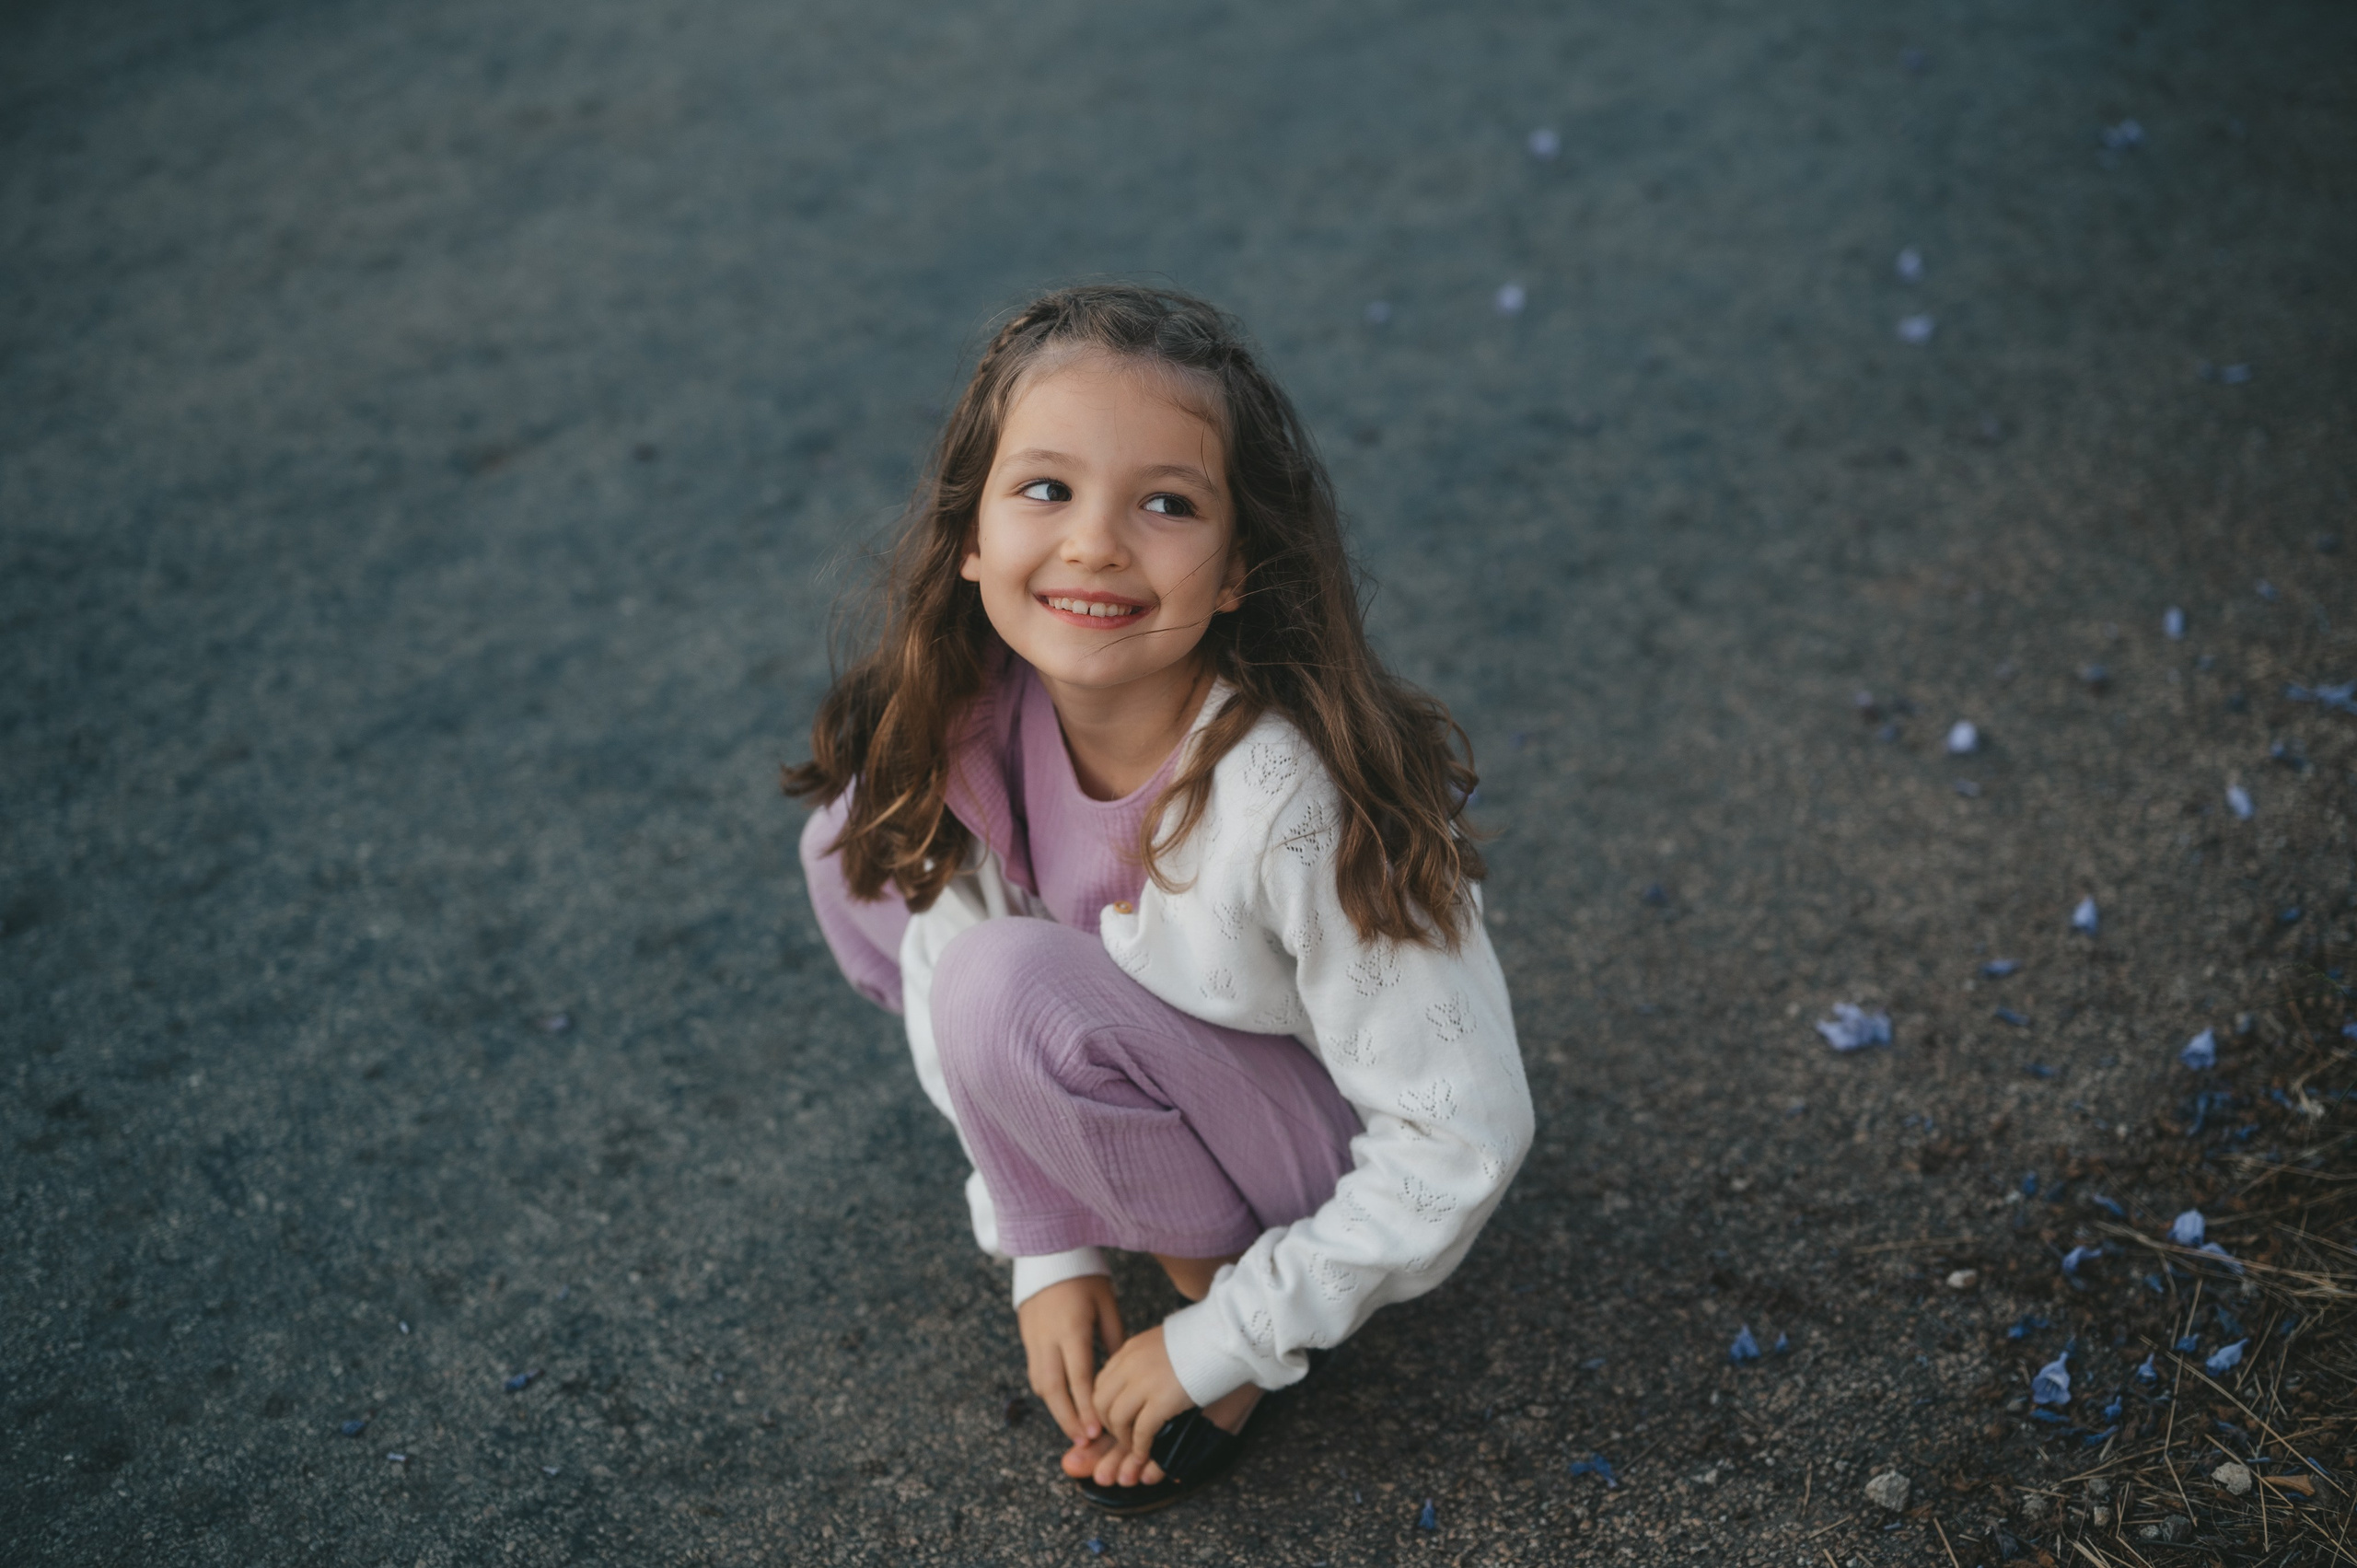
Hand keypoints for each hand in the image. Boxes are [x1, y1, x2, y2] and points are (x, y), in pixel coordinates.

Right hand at [1016, 1275, 1124, 1446]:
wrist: (1048, 1253)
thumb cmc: (1085, 1277)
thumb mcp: (1107, 1304)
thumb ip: (1114, 1339)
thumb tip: (1120, 1373)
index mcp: (1071, 1329)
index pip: (1078, 1379)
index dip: (1087, 1408)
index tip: (1097, 1432)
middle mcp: (1047, 1338)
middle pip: (1053, 1389)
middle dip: (1068, 1419)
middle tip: (1083, 1442)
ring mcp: (1033, 1338)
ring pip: (1040, 1384)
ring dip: (1056, 1409)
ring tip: (1074, 1429)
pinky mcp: (1026, 1337)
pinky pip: (1035, 1372)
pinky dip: (1047, 1392)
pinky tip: (1061, 1403)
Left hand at [1088, 1323, 1195, 1487]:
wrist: (1226, 1336)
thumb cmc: (1204, 1339)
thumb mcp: (1164, 1343)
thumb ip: (1147, 1359)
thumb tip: (1145, 1381)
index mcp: (1130, 1350)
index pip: (1101, 1382)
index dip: (1105, 1406)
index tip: (1115, 1418)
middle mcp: (1130, 1364)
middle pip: (1101, 1402)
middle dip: (1108, 1424)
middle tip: (1122, 1436)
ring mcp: (1144, 1382)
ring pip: (1116, 1418)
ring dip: (1123, 1438)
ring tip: (1135, 1447)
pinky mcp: (1162, 1400)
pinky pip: (1141, 1431)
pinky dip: (1140, 1447)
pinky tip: (1146, 1453)